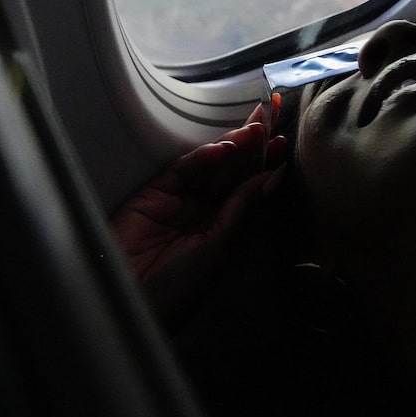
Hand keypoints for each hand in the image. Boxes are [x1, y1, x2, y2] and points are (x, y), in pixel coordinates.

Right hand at [110, 95, 288, 325]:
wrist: (132, 300)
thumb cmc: (179, 285)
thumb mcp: (219, 247)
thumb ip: (242, 207)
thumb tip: (272, 176)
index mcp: (224, 225)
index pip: (248, 186)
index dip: (265, 163)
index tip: (283, 142)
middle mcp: (204, 209)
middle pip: (233, 169)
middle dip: (253, 144)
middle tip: (273, 115)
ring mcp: (180, 199)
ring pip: (212, 164)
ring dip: (234, 144)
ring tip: (256, 128)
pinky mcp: (155, 193)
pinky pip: (184, 169)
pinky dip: (204, 157)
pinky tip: (225, 148)